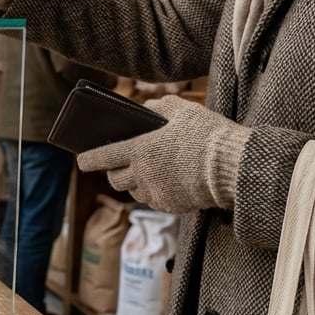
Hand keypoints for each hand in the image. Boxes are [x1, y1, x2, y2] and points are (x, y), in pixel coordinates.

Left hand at [77, 96, 250, 212]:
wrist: (232, 165)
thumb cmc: (206, 134)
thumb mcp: (181, 110)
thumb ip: (158, 108)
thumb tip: (146, 109)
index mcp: (138, 150)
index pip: (102, 156)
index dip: (89, 159)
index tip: (82, 160)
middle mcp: (141, 175)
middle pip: (115, 179)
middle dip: (114, 172)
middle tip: (119, 165)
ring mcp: (156, 192)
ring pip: (134, 191)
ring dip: (135, 183)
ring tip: (145, 172)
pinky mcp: (171, 206)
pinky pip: (155, 201)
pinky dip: (156, 192)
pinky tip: (166, 183)